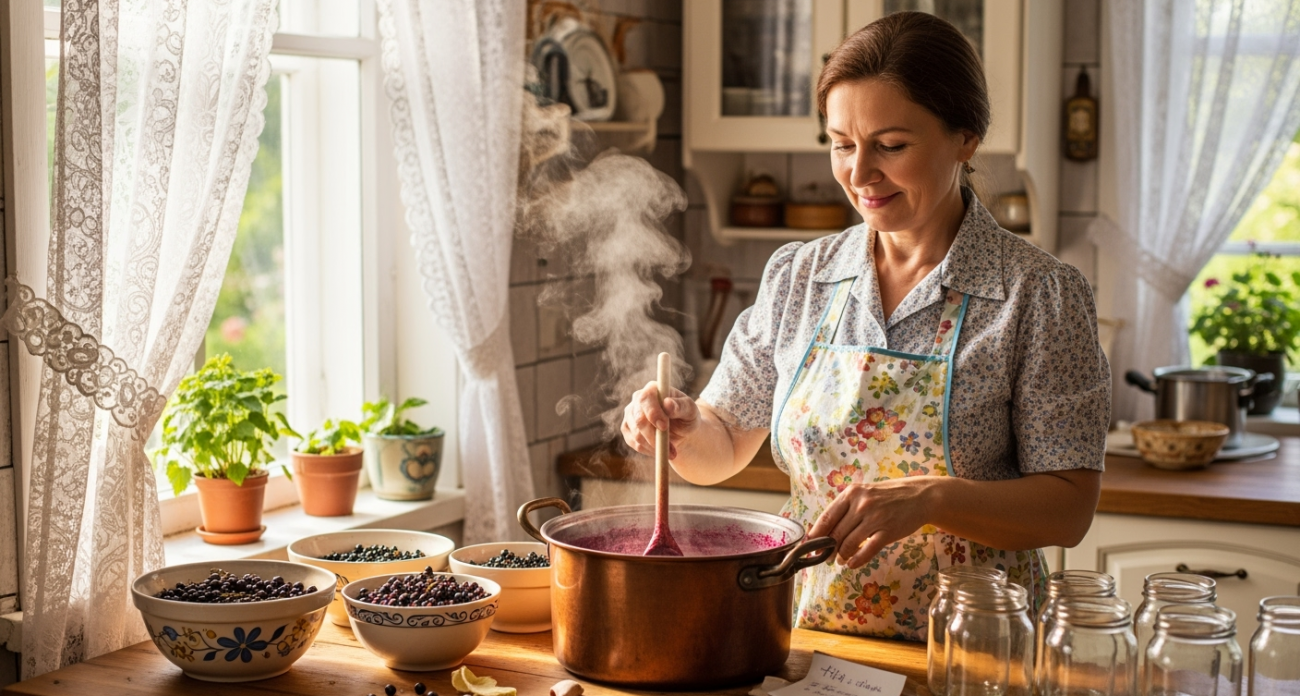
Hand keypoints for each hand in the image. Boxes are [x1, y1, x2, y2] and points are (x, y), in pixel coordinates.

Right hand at [620, 381, 698, 458]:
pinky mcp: (627, 429)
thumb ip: (682, 406)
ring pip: (637, 435)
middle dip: (654, 436)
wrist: (681, 430)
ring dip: (655, 446)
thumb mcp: (691, 411)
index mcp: (653, 389)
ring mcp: (630, 414)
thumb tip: (668, 404)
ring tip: (671, 450)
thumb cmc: (687, 416)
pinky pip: (635, 444)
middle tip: (671, 447)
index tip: (664, 427)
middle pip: (639, 420)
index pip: (645, 399)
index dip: (653, 413)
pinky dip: (650, 450)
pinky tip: (661, 449)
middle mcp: (638, 399)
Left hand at [808, 478, 937, 568]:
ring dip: (842, 556)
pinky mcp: (888, 532)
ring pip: (849, 543)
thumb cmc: (888, 496)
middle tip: (825, 557)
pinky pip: (867, 550)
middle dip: (828, 549)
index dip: (815, 534)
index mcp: (851, 493)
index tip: (809, 545)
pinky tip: (852, 565)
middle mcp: (861, 504)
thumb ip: (846, 508)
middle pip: (836, 533)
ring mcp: (875, 518)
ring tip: (840, 560)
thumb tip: (825, 530)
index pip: (826, 517)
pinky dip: (857, 560)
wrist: (919, 496)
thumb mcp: (864, 494)